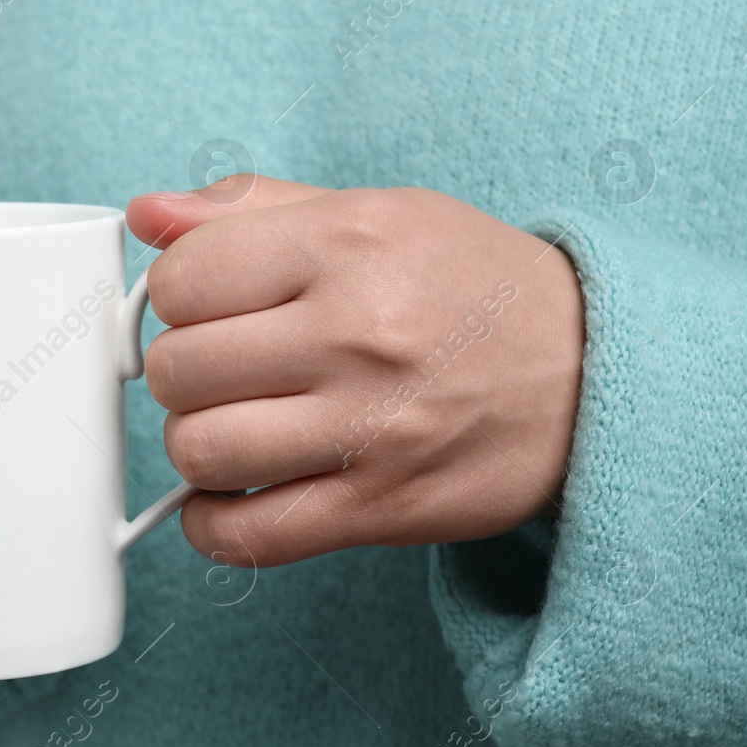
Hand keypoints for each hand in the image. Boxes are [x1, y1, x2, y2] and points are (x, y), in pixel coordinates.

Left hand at [126, 178, 584, 566]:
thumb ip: (253, 209)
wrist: (596, 370)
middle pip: (180, 370)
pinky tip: (233, 495)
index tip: (205, 309)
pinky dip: (214, 523)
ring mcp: (373, 428)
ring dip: (198, 447)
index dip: (175, 298)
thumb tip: (149, 215)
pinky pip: (248, 536)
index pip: (183, 280)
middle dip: (182, 373)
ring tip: (235, 427)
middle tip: (223, 371)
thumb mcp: (375, 213)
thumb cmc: (471, 285)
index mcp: (348, 243)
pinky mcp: (384, 508)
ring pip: (201, 452)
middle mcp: (359, 333)